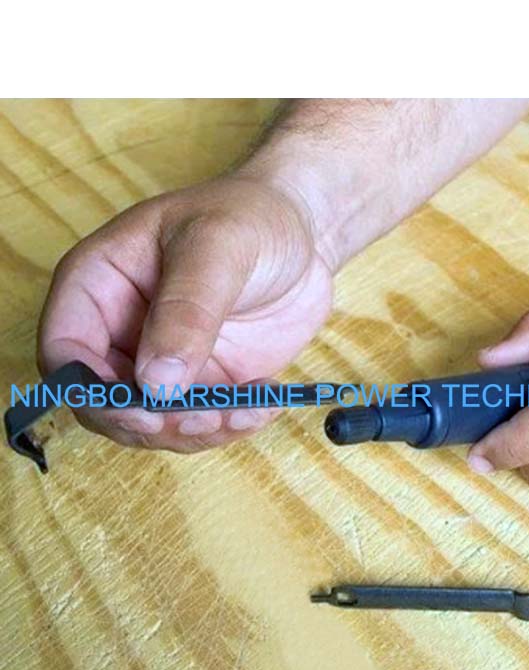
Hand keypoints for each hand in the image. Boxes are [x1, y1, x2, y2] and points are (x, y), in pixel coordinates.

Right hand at [38, 174, 333, 451]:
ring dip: (196, 432)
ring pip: (156, 423)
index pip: (65, 353)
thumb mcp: (216, 248)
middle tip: (206, 419)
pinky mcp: (205, 381)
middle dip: (152, 423)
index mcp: (98, 285)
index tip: (143, 410)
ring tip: (246, 412)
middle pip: (106, 403)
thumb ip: (186, 311)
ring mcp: (164, 361)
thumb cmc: (249, 218)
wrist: (304, 234)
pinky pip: (203, 422)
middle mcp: (121, 331)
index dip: (92, 393)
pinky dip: (231, 426)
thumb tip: (155, 382)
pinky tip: (264, 405)